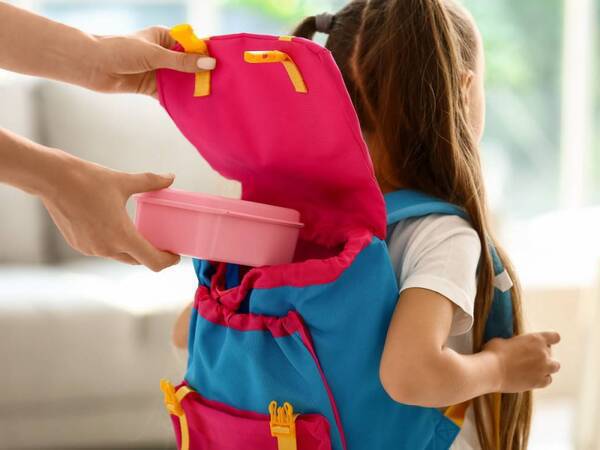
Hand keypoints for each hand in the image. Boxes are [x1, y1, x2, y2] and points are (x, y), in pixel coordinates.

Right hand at [41, 151, 179, 270]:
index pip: (152, 261)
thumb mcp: (124, 181)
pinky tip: (117, 230)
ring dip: (132, 249)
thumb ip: (151, 182)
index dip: (167, 261)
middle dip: (151, 254)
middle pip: (137, 260)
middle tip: (162, 242)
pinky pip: (104, 250)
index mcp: (121, 236)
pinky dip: (114, 244)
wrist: (51, 179)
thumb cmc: (88, 180)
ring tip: (141, 235)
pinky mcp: (79, 245)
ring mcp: (91, 249)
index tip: (175, 255)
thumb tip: (171, 177)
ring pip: (120, 255)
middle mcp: (106, 248)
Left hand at [89, 26, 215, 95]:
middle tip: (224, 84)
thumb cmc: (121, 51)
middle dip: (203, 74)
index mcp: (165, 38)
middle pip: (189, 65)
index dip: (207, 54)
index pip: (192, 44)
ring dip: (193, 88)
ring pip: (181, 81)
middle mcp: (164, 54)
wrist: (92, 66)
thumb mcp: (155, 55)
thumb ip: (182, 62)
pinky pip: (171, 95)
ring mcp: (159, 71)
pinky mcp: (152, 87)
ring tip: (213, 97)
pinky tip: (194, 107)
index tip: (225, 64)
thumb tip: (209, 64)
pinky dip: (180, 100)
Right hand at [484, 332, 560, 392]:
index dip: (549, 339)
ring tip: (534, 369)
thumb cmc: (494, 353)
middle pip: (551, 353)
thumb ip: (514, 343)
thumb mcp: (503, 340)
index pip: (554, 337)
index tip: (542, 342)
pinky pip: (548, 380)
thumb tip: (512, 346)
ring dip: (546, 367)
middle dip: (542, 355)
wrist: (491, 371)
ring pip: (555, 367)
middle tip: (529, 358)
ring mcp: (543, 369)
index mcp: (535, 339)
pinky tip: (532, 378)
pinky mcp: (539, 382)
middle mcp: (543, 353)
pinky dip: (542, 379)